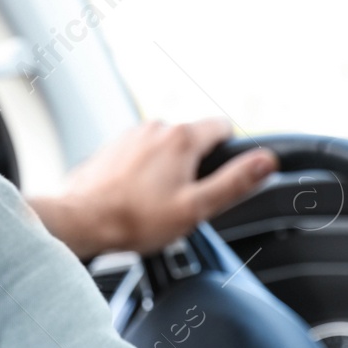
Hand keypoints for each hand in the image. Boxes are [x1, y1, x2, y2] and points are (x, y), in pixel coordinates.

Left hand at [27, 118, 276, 257]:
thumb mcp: (196, 207)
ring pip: (165, 147)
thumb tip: (267, 161)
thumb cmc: (135, 220)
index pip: (222, 126)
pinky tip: (133, 198)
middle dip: (195, 166)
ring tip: (154, 204)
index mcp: (182, 138)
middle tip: (183, 201)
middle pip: (193, 139)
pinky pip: (141, 155)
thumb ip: (234, 182)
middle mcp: (156, 127)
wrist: (80, 221)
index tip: (218, 178)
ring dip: (167, 170)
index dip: (228, 153)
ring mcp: (131, 135)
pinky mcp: (112, 147)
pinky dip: (143, 172)